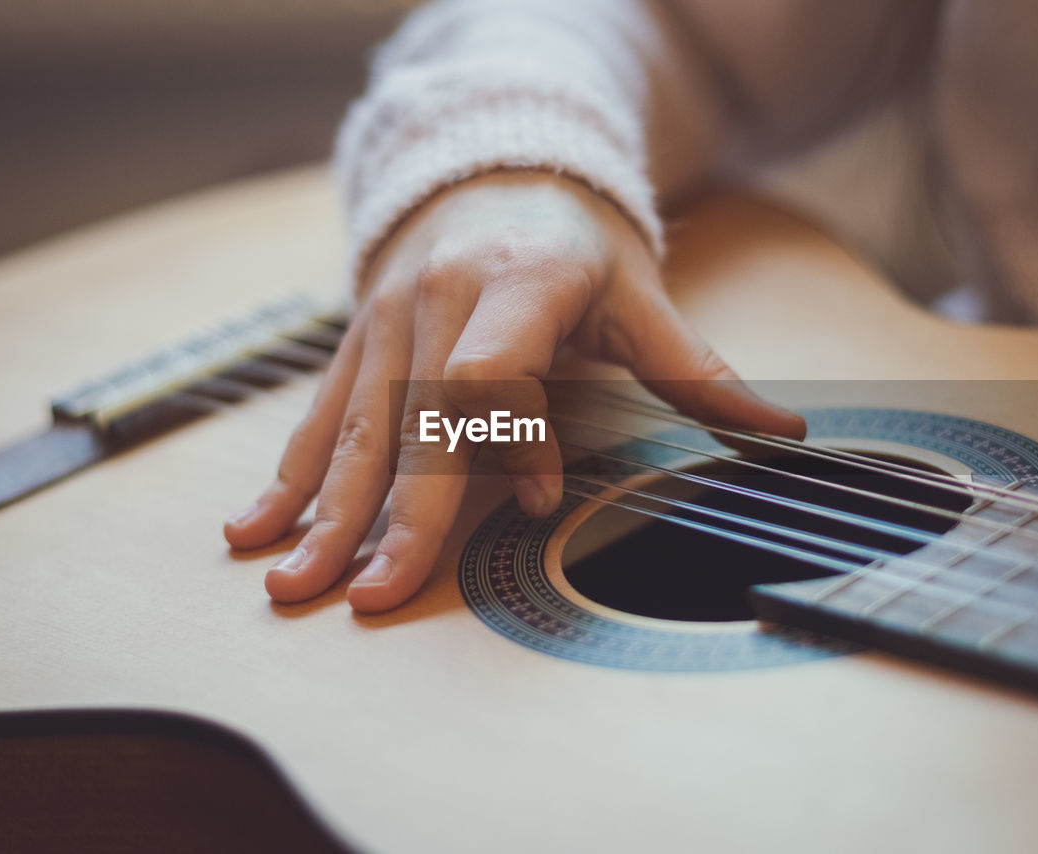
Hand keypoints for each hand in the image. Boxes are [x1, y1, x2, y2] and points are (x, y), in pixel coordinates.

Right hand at [223, 172, 804, 611]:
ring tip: (293, 581)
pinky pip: (317, 414)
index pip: (499, 368)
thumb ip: (696, 368)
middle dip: (392, 516)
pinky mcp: (356, 341)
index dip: (516, 438)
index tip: (541, 503)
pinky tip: (255, 528)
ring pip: (351, 427)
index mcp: (518, 284)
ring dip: (321, 512)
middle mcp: (438, 300)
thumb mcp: (638, 292)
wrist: (487, 168)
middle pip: (413, 419)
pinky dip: (289, 476)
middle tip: (368, 597)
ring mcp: (386, 322)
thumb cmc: (570, 241)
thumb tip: (782, 430)